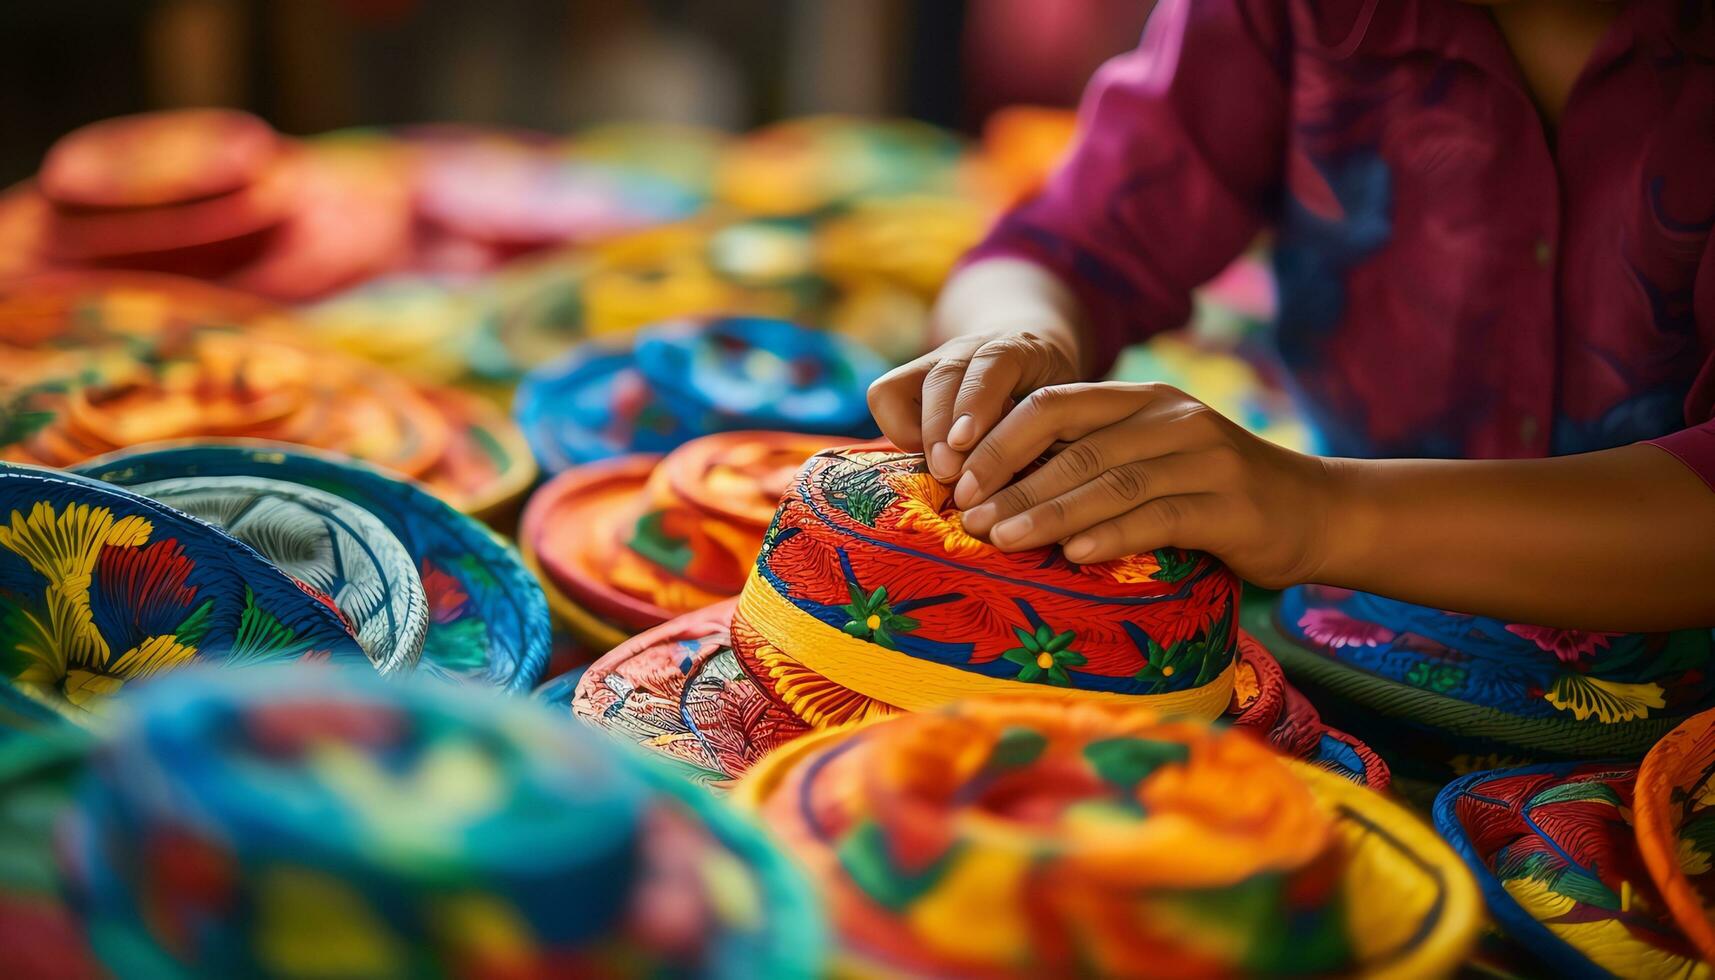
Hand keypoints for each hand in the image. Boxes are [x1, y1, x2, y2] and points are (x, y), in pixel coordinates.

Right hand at [866, 329, 1079, 480]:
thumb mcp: (1065, 409)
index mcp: (1020, 348)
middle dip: (940, 426)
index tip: (964, 441)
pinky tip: (926, 454)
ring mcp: (939, 358)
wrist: (1032, 358)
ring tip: (938, 471)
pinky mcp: (913, 376)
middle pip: (946, 375)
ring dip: (920, 432)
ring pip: (911, 382)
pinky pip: (886, 393)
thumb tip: (1032, 490)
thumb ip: (1048, 433)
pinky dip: (897, 426)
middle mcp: (974, 347)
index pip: (993, 364)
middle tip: (947, 472)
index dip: (976, 402)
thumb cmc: (1053, 398)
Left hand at [954, 382, 1340, 587]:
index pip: (1055, 404)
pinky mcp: (1229, 507)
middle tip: (968, 518)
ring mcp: (1205, 460)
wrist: (1316, 512)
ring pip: (1109, 483)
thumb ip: (1092, 458)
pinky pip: (1158, 518)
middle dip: (1012, 483)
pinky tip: (1072, 556)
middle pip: (1074, 447)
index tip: (958, 479)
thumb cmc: (1214, 492)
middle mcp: (1172, 420)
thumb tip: (995, 488)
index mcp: (1143, 401)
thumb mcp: (1152, 458)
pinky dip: (1110, 536)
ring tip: (1000, 540)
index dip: (1000, 438)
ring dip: (1047, 513)